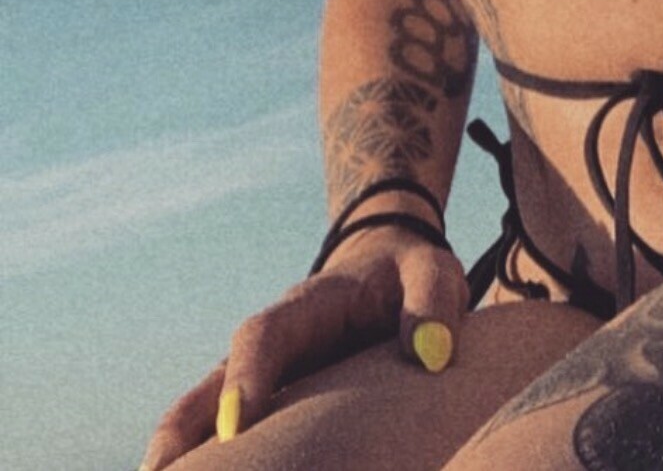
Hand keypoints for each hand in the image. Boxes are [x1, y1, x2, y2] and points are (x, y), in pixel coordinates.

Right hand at [139, 230, 468, 467]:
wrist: (386, 261)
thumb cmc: (409, 274)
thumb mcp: (432, 272)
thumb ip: (432, 302)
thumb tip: (431, 353)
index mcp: (308, 304)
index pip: (264, 334)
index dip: (248, 375)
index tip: (239, 422)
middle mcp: (272, 341)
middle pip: (211, 383)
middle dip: (183, 431)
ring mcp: (263, 375)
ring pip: (203, 413)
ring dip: (179, 453)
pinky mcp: (269, 404)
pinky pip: (225, 433)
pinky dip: (204, 460)